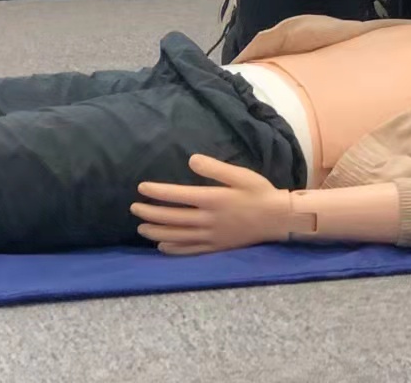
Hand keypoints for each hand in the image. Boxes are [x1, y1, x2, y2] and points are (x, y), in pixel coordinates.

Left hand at [132, 155, 291, 256]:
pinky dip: (173, 249)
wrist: (276, 219)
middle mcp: (208, 220)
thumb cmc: (259, 192)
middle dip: (150, 212)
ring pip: (177, 236)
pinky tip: (162, 246)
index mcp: (213, 199)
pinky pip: (190, 250)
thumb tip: (191, 159)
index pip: (178, 195)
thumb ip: (215, 168)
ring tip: (141, 227)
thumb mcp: (240, 174)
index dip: (158, 192)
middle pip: (172, 218)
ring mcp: (211, 236)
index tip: (142, 187)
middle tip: (133, 208)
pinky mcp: (216, 247)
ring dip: (156, 231)